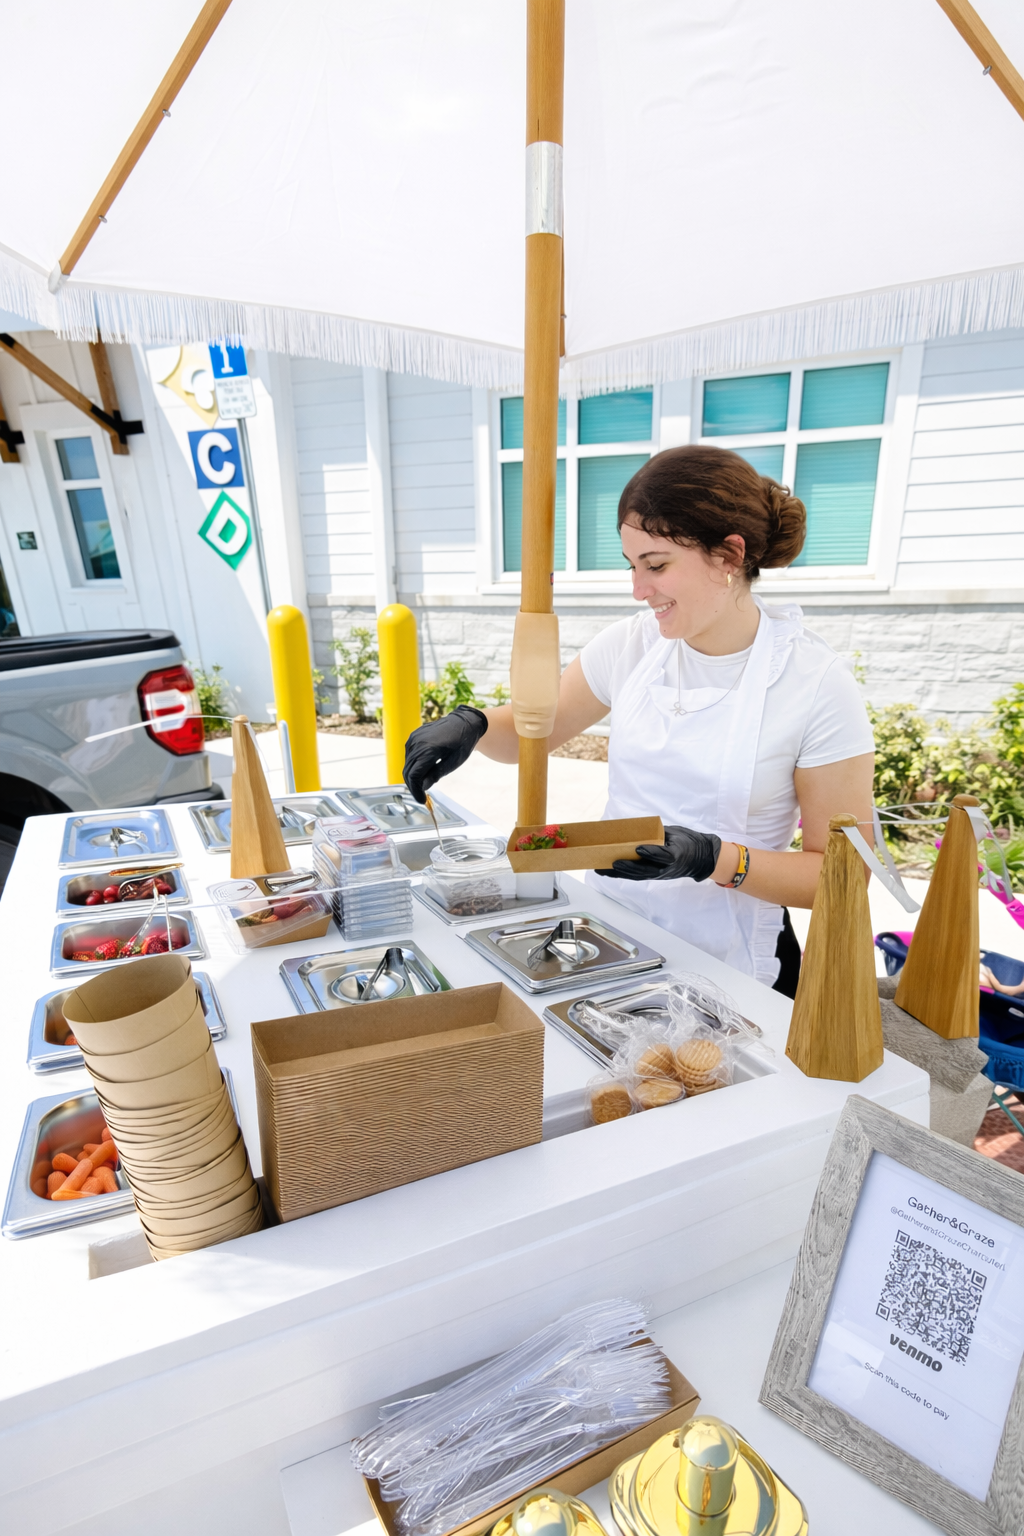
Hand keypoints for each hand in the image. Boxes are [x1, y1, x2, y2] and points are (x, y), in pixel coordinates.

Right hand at [403, 705, 487, 802]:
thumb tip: (422, 786)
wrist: (464, 722)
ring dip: (413, 776)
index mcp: (428, 750)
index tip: (422, 800)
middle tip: (422, 795)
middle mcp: (417, 743)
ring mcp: (414, 738)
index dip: (416, 790)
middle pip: (408, 771)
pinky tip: (423, 770)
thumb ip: (436, 774)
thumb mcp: (453, 762)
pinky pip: (409, 755)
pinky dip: (414, 765)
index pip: (414, 776)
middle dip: (413, 786)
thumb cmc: (462, 742)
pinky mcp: (413, 736)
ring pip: (407, 764)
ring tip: (424, 783)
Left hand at [597, 824, 721, 882]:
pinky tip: (607, 871)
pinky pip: (636, 876)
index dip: (652, 853)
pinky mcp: (654, 875)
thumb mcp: (677, 835)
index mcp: (676, 854)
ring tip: (601, 869)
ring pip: (638, 875)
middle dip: (629, 867)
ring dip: (619, 874)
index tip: (639, 848)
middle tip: (614, 863)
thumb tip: (637, 829)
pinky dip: (621, 874)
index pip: (663, 856)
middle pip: (646, 870)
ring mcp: (660, 873)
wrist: (699, 858)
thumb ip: (659, 834)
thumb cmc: (687, 843)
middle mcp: (667, 867)